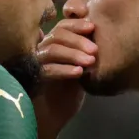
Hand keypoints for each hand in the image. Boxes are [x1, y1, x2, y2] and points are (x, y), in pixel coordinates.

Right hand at [33, 19, 95, 138]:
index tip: (93, 27)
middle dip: (78, 40)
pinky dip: (65, 69)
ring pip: (52, 50)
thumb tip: (102, 36)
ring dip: (73, 53)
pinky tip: (79, 73)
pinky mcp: (36, 79)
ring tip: (90, 62)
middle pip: (57, 35)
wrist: (55, 114)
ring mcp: (38, 64)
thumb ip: (86, 51)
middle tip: (95, 50)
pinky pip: (48, 70)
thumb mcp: (81, 67)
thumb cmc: (69, 89)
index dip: (77, 24)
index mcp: (54, 43)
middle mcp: (42, 50)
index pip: (63, 25)